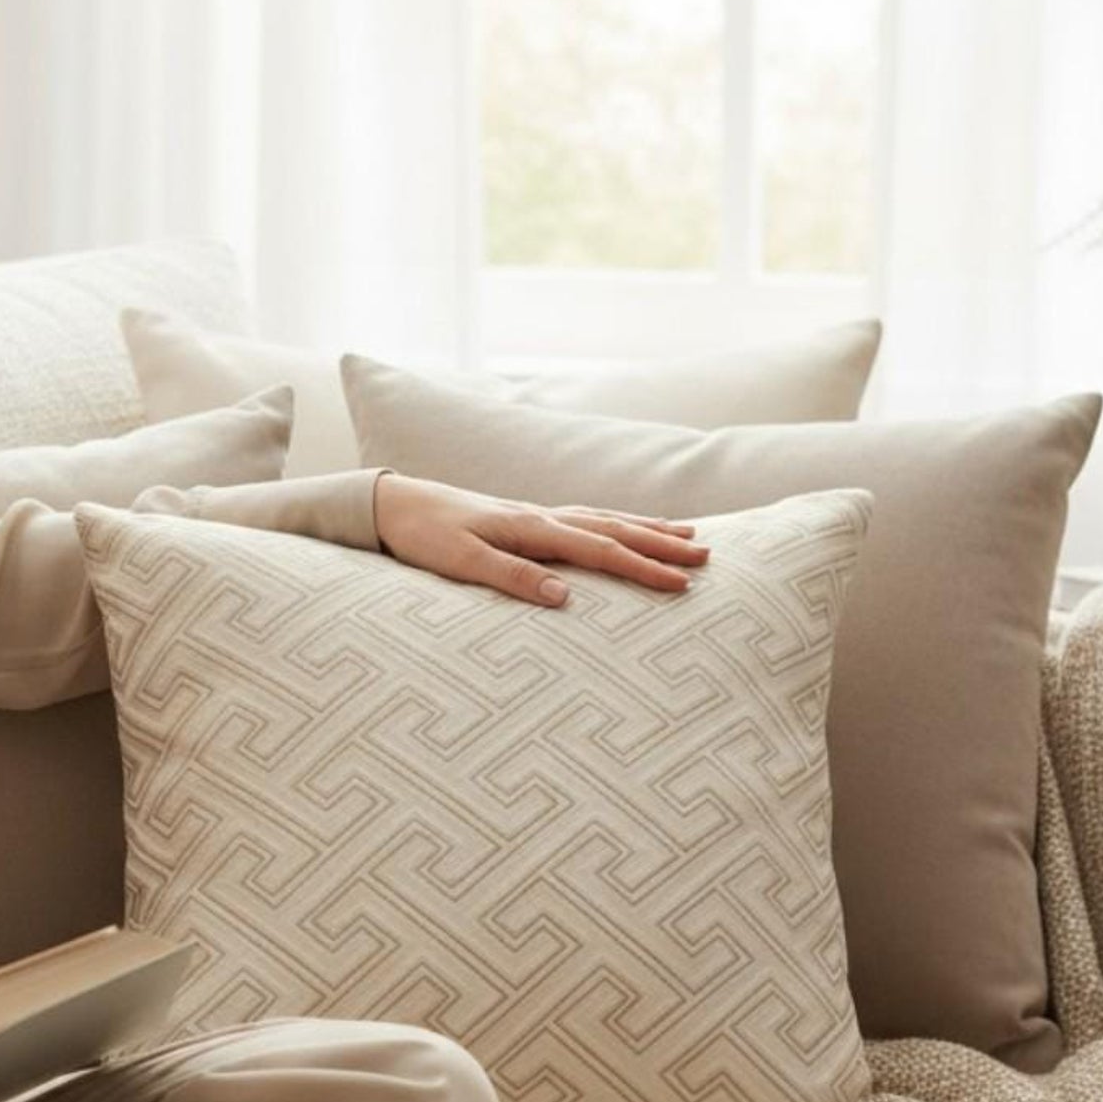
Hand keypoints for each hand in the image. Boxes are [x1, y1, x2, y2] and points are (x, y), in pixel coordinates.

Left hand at [370, 473, 708, 607]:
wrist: (394, 504)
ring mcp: (537, 514)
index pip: (601, 551)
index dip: (644, 568)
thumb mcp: (461, 563)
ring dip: (648, 528)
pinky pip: (587, 518)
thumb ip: (512, 579)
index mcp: (533, 529)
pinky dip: (618, 522)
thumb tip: (565, 597)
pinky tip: (628, 525)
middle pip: (616, 529)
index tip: (683, 583)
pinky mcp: (527, 518)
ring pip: (607, 518)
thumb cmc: (423, 536)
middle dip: (663, 543)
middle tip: (708, 555)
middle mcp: (543, 516)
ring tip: (688, 534)